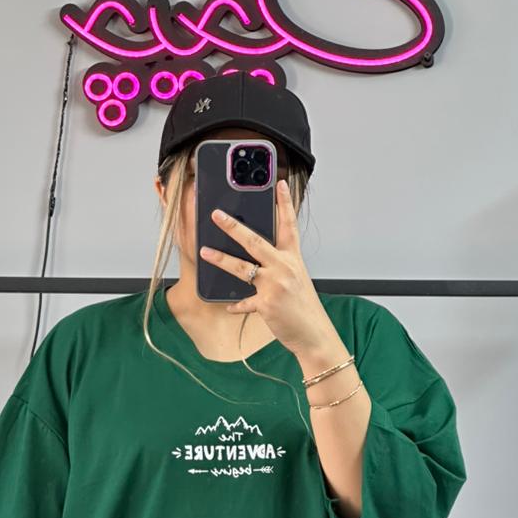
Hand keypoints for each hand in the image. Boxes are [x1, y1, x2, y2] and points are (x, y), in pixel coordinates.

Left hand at [198, 178, 336, 355]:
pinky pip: (244, 302)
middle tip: (216, 215)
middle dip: (233, 226)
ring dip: (221, 259)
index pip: (289, 225)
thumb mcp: (296, 279)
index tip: (278, 184)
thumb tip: (255, 256)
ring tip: (204, 251)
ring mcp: (275, 285)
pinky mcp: (267, 304)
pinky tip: (229, 305)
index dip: (284, 203)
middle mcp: (285, 267)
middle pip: (255, 241)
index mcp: (293, 258)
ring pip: (242, 267)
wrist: (314, 334)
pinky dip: (236, 304)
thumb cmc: (303, 306)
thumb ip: (278, 265)